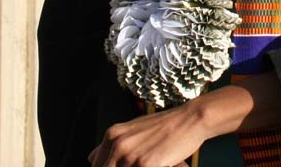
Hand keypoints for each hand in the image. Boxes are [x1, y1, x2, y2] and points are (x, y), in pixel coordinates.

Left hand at [88, 104, 206, 166]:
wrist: (190, 119)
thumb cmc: (165, 127)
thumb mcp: (133, 131)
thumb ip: (112, 144)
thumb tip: (90, 157)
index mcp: (112, 135)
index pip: (96, 165)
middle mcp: (117, 144)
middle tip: (138, 165)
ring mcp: (130, 155)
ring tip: (147, 163)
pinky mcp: (145, 164)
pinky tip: (157, 165)